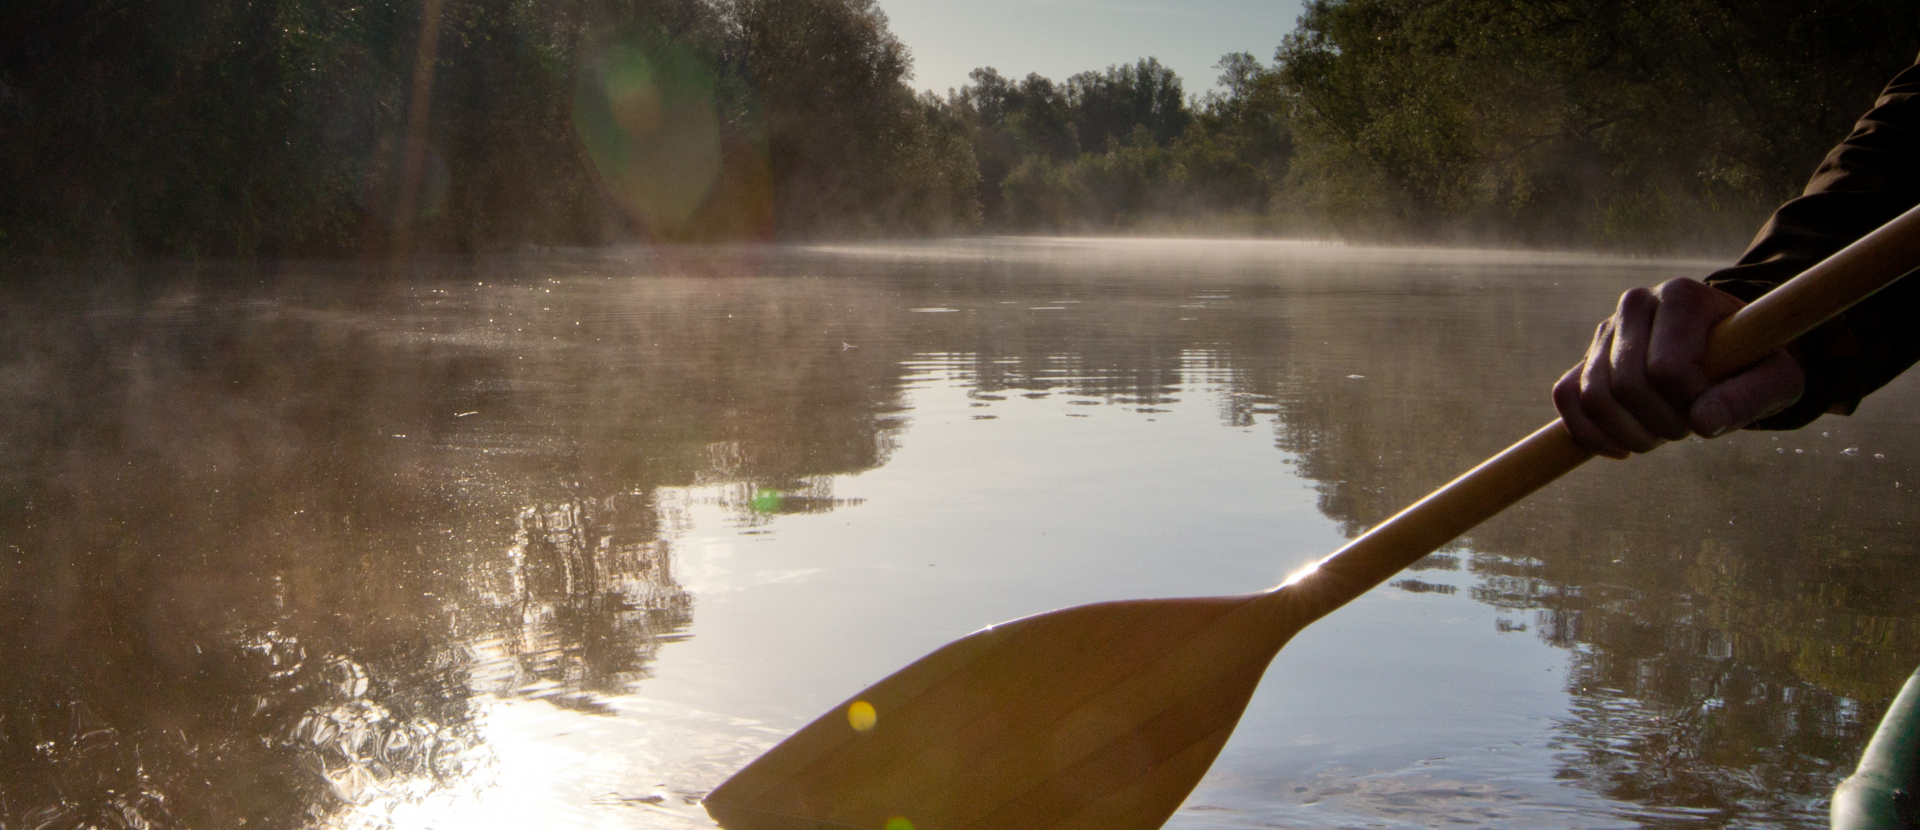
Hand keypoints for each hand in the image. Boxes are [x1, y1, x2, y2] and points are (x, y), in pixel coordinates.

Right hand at [1553, 278, 1804, 458]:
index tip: (1715, 408)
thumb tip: (1702, 424)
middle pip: (1626, 385)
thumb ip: (1750, 398)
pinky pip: (1566, 397)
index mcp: (1681, 296)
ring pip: (1592, 396)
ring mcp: (1605, 331)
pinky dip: (1587, 433)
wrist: (1732, 353)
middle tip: (1688, 429)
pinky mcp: (1586, 358)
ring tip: (1660, 436)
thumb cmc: (1756, 364)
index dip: (1690, 404)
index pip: (1667, 367)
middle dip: (1659, 424)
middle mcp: (1636, 303)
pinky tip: (1620, 448)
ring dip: (1627, 435)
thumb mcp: (1777, 380)